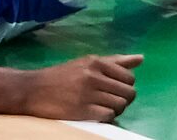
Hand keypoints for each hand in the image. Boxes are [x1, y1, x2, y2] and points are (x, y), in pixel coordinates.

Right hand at [23, 54, 142, 120]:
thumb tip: (141, 58)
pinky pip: (109, 116)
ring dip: (115, 109)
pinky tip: (95, 113)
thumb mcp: (87, 63)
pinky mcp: (83, 111)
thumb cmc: (63, 76)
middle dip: (123, 99)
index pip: (128, 76)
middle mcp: (93, 75)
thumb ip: (115, 61)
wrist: (35, 90)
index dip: (125, 86)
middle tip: (109, 99)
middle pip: (128, 92)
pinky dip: (106, 117)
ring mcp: (88, 93)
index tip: (113, 88)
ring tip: (103, 107)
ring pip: (120, 105)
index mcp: (95, 61)